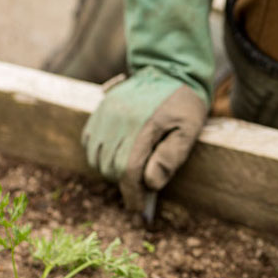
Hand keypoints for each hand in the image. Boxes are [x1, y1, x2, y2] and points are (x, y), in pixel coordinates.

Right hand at [82, 67, 206, 210]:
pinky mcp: (100, 108)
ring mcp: (105, 112)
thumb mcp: (189, 132)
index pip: (129, 171)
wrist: (170, 69)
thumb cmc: (184, 105)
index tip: (139, 208)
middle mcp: (118, 119)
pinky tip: (117, 155)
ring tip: (131, 170)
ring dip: (110, 170)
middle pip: (111, 166)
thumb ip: (170, 157)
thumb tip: (150, 183)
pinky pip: (89, 140)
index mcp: (143, 126)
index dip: (133, 194)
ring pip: (96, 156)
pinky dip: (99, 154)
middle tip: (141, 187)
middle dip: (124, 183)